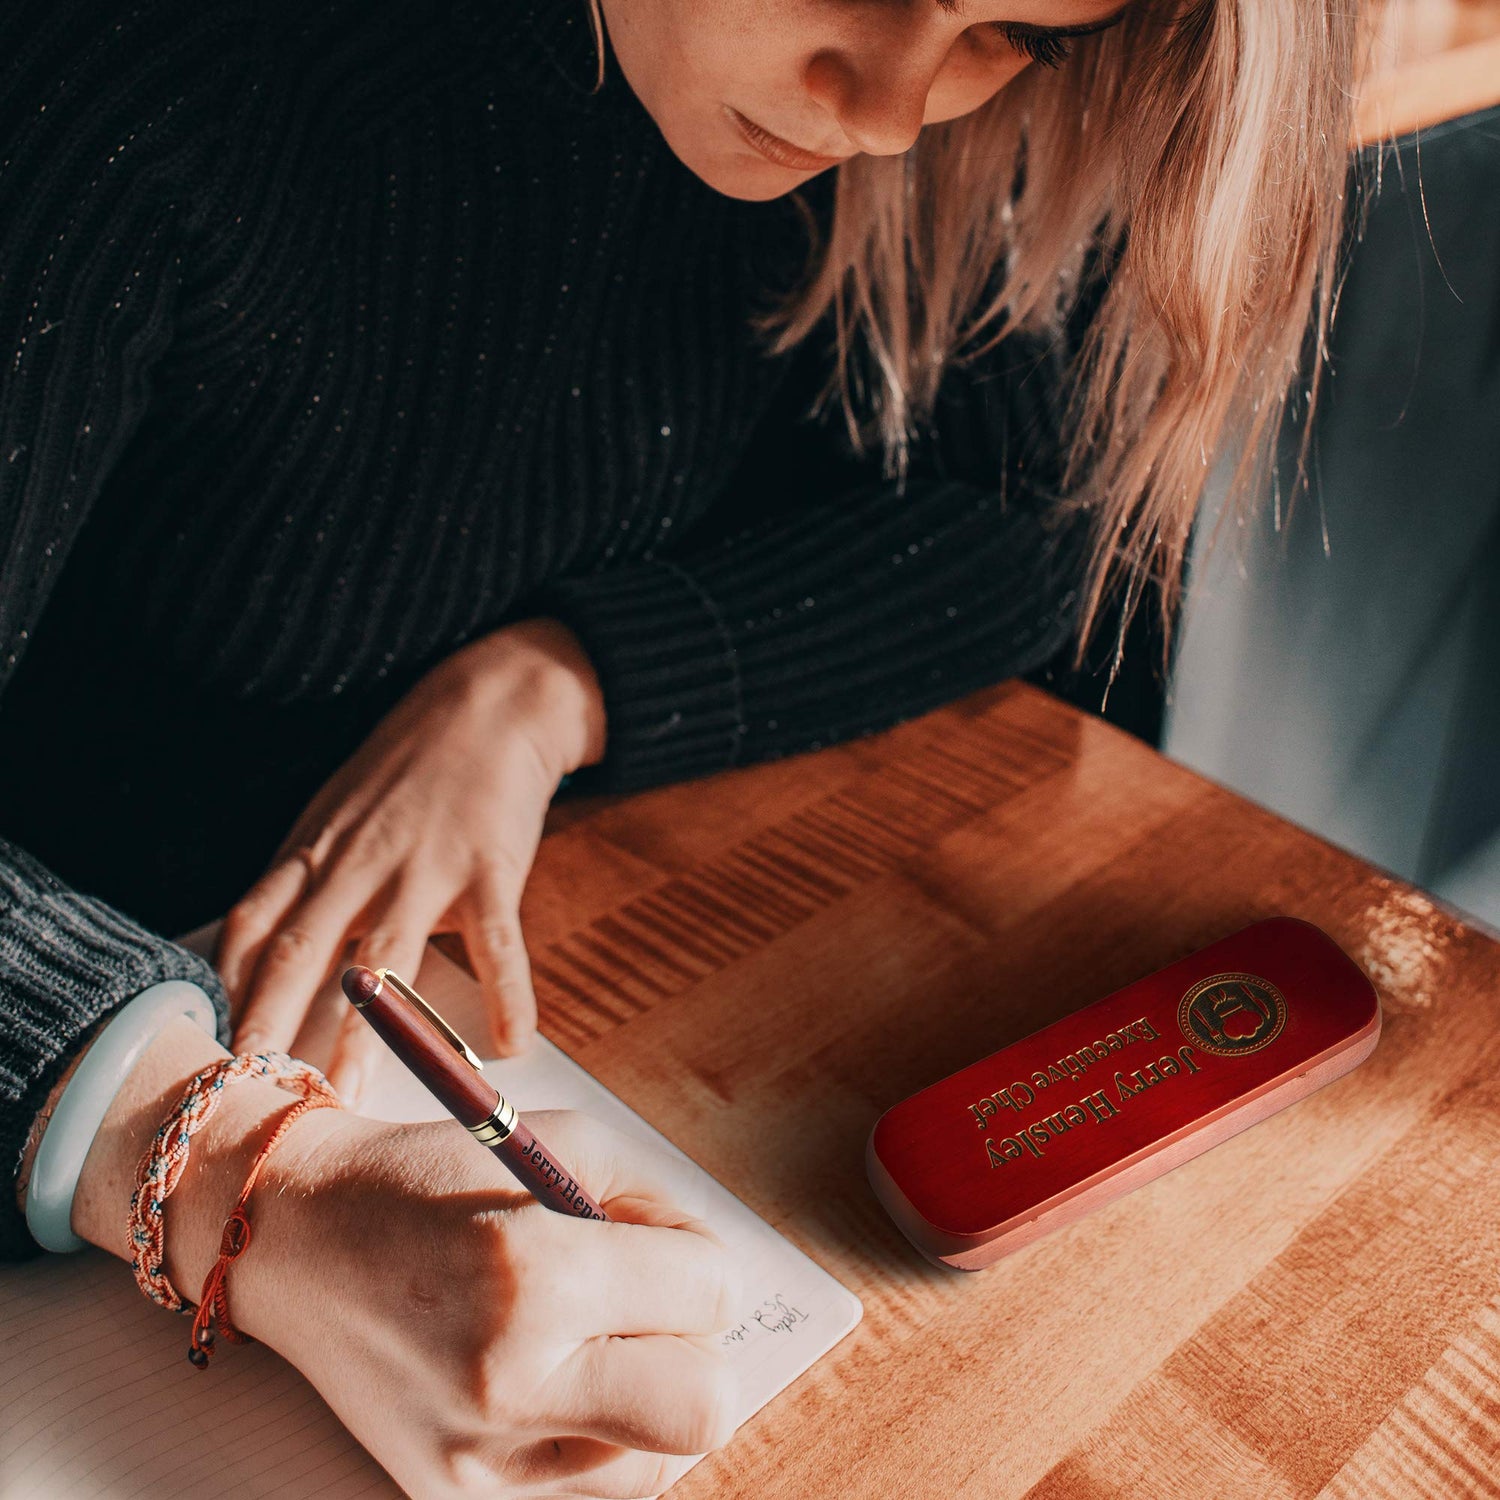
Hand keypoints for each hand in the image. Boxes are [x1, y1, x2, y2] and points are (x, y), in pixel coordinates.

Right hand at [70, 1021, 738, 1499]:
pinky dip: (596, 1444)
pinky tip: (555, 1387)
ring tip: (594, 1349)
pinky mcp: (452, 1498)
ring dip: (649, 1404)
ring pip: (656, 1467)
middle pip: (704, 1408)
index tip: (664, 1251)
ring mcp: (478, 1457)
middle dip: (697, 1351)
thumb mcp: (559, 1146)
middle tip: (652, 1314)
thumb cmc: (434, 1176)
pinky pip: (586, 1492)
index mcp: (537, 1275)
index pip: (710, 1297)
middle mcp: (510, 1379)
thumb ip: (658, 1207)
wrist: (300, 1237)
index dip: (702, 1265)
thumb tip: (718, 1278)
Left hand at [217, 618, 606, 1103]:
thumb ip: (306, 879)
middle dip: (272, 1021)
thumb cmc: (410, 768)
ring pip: (387, 958)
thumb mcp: (338, 812)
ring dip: (366, 1030)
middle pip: (303, 950)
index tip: (214, 1045)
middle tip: (253, 1088)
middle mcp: (360, 861)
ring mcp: (426, 864)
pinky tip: (508, 1044)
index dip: (228, 985)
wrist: (491, 705)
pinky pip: (496, 940)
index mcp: (316, 850)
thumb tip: (262, 958)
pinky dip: (505, 993)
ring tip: (350, 1091)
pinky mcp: (491, 866)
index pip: (253, 923)